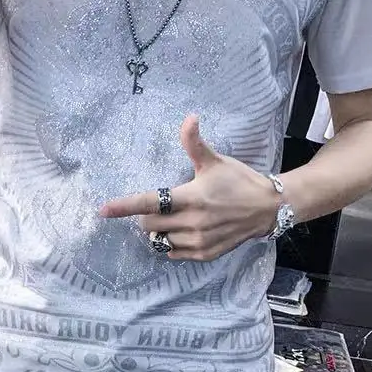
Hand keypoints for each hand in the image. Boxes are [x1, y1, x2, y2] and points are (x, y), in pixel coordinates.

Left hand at [99, 115, 282, 261]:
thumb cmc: (239, 181)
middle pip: (149, 225)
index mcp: (191, 197)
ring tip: (176, 218)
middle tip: (163, 205)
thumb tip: (189, 117)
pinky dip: (172, 243)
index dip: (124, 206)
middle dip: (148, 216)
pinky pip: (173, 253)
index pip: (150, 202)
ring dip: (160, 231)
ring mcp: (198, 242)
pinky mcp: (205, 254)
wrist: (268, 208)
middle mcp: (193, 223)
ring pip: (160, 241)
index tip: (103, 210)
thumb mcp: (215, 161)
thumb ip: (194, 143)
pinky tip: (184, 231)